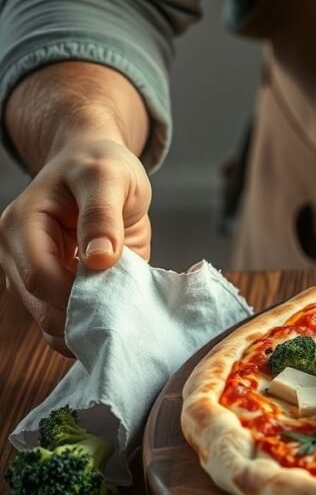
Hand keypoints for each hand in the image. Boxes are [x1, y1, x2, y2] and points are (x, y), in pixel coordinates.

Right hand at [0, 62, 151, 354]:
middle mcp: (16, 250)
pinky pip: (63, 314)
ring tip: (119, 329)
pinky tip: (112, 324)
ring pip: (48, 317)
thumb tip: (100, 259)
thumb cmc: (101, 166)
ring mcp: (30, 269)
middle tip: (121, 330)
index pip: (39, 275)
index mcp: (23, 222)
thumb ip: (103, 216)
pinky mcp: (52, 282)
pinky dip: (87, 323)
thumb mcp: (109, 178)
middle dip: (78, 320)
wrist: (97, 164)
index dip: (72, 298)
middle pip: (39, 304)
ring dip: (82, 328)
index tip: (113, 309)